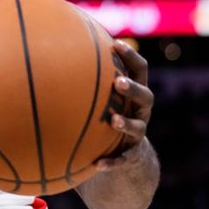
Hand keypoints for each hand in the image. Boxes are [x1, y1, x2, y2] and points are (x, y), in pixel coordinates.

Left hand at [96, 40, 153, 171]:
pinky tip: (97, 164)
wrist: (128, 153)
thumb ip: (90, 75)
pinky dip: (112, 162)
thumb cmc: (110, 112)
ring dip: (126, 123)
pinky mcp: (131, 155)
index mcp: (135, 92)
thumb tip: (63, 46)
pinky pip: (123, 159)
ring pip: (138, 128)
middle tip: (117, 82)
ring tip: (113, 121)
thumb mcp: (106, 94)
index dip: (131, 57)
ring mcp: (138, 133)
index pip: (140, 70)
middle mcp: (141, 111)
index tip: (116, 44)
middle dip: (132, 88)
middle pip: (145, 96)